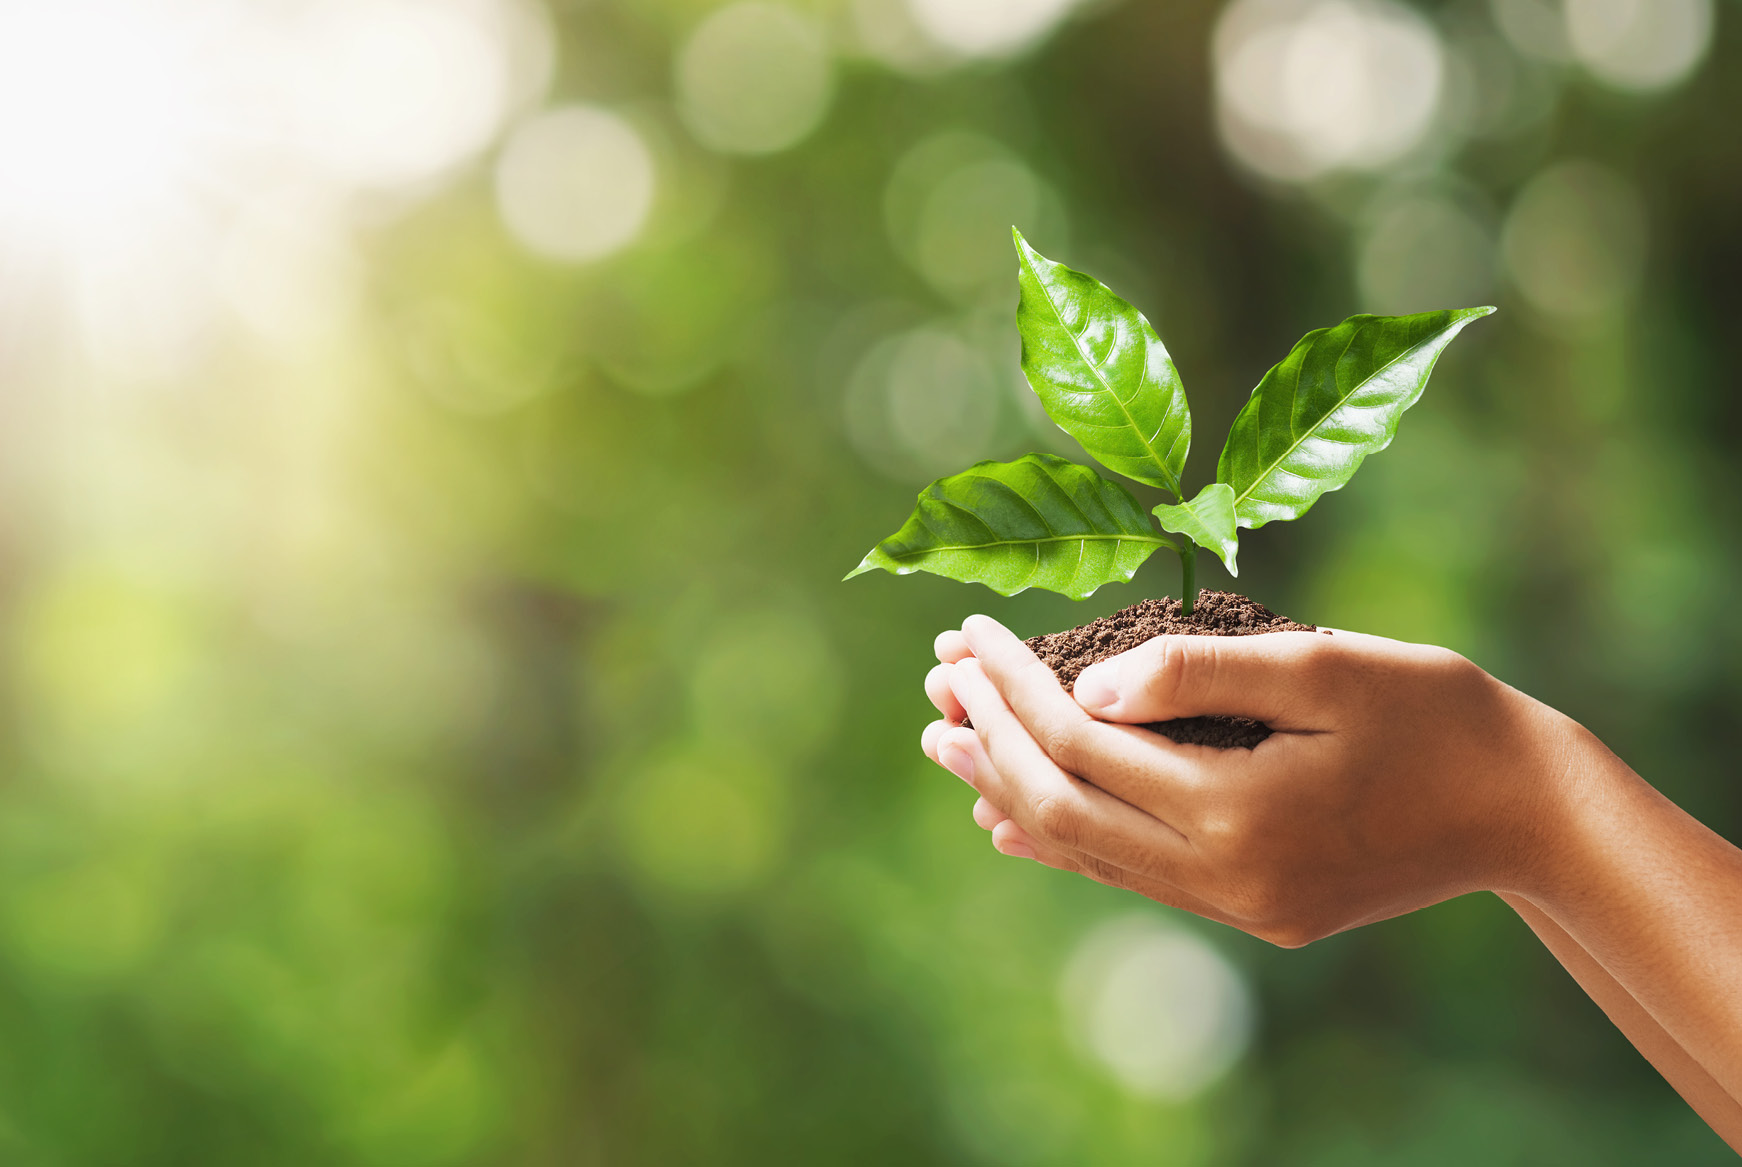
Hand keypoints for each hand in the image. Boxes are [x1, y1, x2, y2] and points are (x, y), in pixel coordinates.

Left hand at [920, 615, 1585, 946]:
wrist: (1525, 810)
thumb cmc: (1434, 715)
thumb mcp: (1322, 666)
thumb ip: (1197, 672)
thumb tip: (1084, 683)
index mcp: (1237, 813)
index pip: (1081, 742)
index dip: (1011, 686)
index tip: (967, 632)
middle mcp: (1223, 878)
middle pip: (1063, 806)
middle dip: (990, 739)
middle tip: (934, 683)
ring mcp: (1236, 905)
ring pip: (1088, 849)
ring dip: (1010, 790)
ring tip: (949, 741)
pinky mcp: (1253, 910)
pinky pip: (1131, 876)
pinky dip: (1066, 838)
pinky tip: (1014, 819)